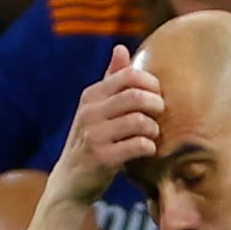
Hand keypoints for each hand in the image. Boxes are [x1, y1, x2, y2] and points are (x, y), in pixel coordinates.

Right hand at [49, 45, 163, 205]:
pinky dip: (148, 147)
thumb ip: (111, 80)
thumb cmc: (91, 141)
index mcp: (91, 96)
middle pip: (136, 96)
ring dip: (153, 128)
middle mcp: (89, 113)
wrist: (71, 182)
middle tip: (159, 115)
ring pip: (140, 121)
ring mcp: (93, 136)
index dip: (150, 83)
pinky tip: (146, 150)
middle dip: (156, 104)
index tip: (156, 95)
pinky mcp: (101, 158)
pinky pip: (138, 145)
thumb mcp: (96, 108)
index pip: (129, 75)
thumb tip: (120, 47)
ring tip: (152, 134)